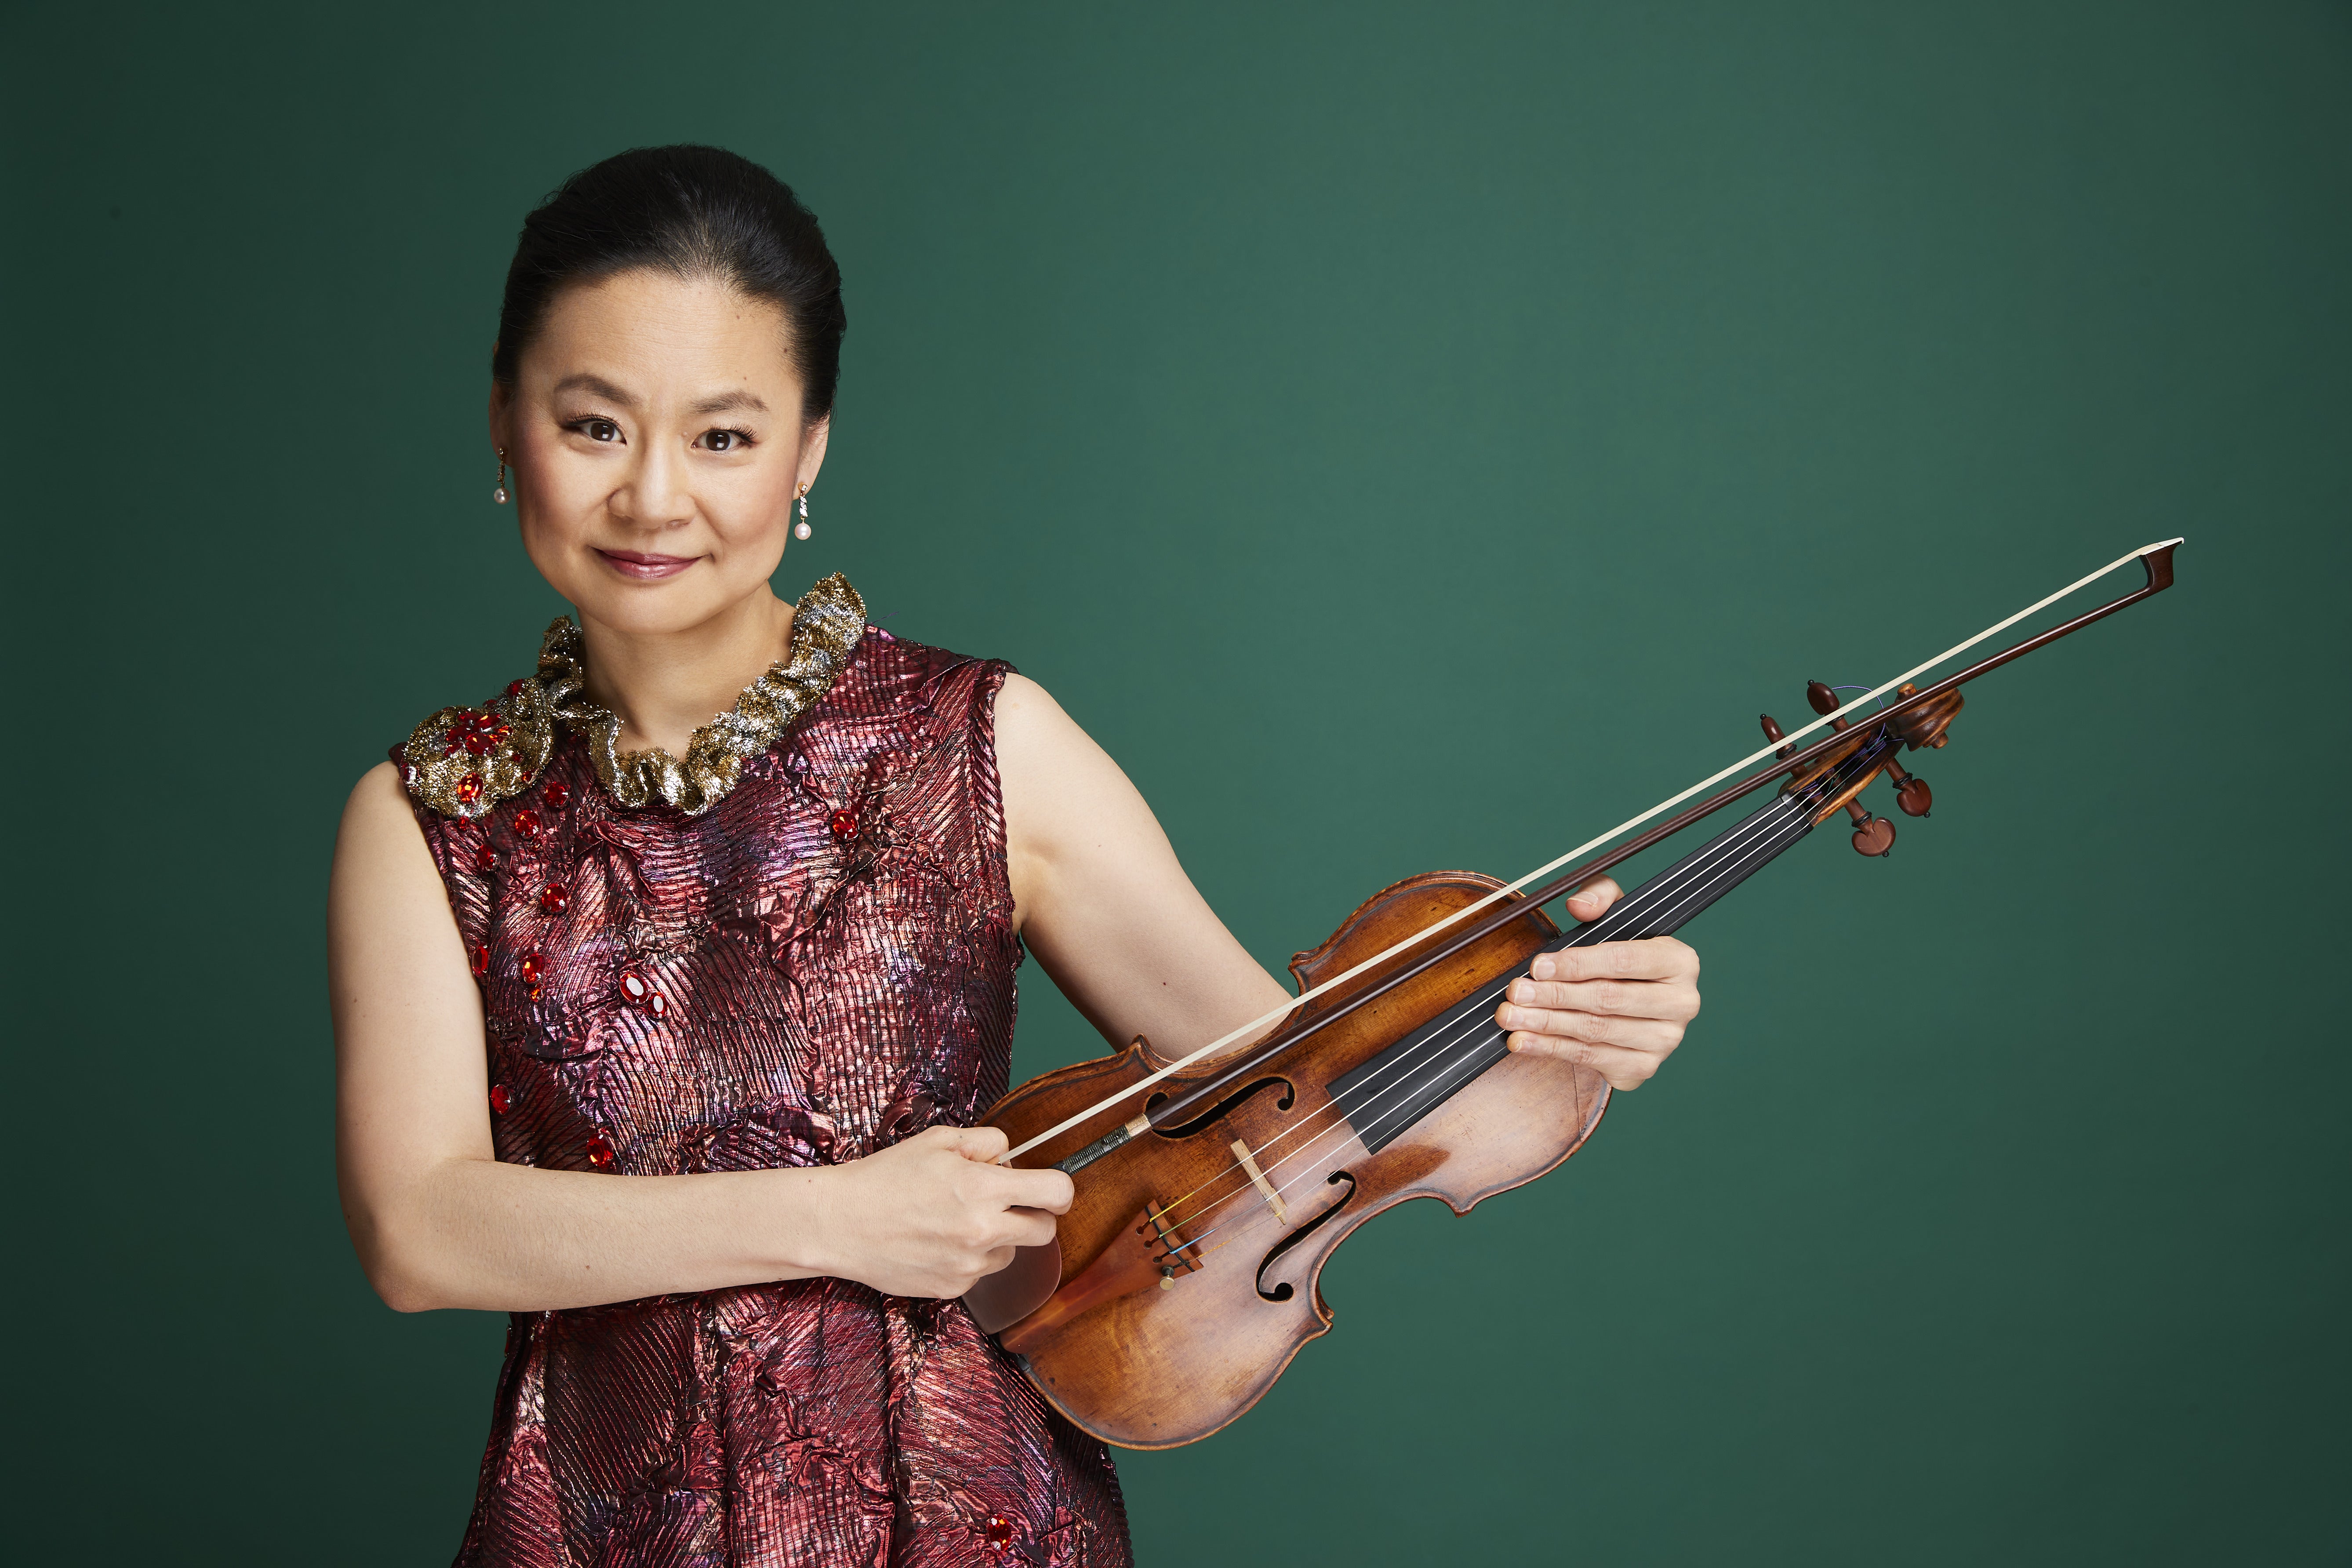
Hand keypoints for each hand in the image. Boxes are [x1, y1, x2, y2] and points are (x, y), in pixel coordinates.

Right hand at [809, 1124, 1074, 1298]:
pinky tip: (938, 1242)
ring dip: (996, 1237)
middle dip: (1034, 1215)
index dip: (1061, 1190)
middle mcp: (981, 1231)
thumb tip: (1012, 1156)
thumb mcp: (938, 1141)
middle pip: (1045, 1231)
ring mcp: (969, 1266)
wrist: (840, 1223)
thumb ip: (986, 1142)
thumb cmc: (885, 1178)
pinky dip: (969, 1258)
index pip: (1055, 1193)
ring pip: (1010, 1252)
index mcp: (982, 1189)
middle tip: (1005, 1203)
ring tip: (955, 1221)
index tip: (1054, 1191)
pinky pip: (980, 1272)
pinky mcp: (953, 1289)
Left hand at [1495, 878, 1701, 1089]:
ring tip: (1510, 1016)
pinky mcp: (1642, 1067)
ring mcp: (1665, 1040)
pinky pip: (1590, 1058)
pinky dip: (1551, 1049)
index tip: (1538, 966)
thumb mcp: (1615, 918)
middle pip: (1607, 999)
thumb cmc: (1622, 958)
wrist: (1634, 1008)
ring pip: (1595, 1031)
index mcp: (1680, 961)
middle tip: (1516, 992)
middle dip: (1554, 996)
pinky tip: (1523, 1041)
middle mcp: (1681, 1003)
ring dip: (1546, 1024)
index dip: (1577, 964)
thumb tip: (1579, 905)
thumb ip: (1600, 896)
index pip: (1624, 960)